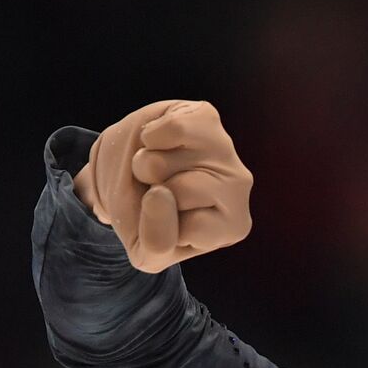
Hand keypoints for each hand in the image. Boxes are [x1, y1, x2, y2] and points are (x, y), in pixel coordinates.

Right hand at [73, 100, 252, 272]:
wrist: (128, 173)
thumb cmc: (146, 216)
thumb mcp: (145, 251)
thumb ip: (156, 242)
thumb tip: (161, 193)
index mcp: (232, 226)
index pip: (193, 228)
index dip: (163, 225)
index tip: (167, 220)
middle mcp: (239, 187)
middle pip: (183, 190)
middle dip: (153, 192)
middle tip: (157, 191)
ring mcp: (226, 148)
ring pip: (165, 162)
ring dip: (145, 166)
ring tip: (156, 170)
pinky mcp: (207, 117)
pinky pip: (172, 128)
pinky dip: (149, 138)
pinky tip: (156, 144)